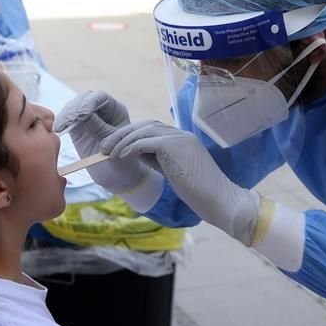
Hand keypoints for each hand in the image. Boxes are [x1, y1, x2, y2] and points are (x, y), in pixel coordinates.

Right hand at [55, 91, 151, 195]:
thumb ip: (99, 128)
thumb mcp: (113, 143)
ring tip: (60, 128)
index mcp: (115, 109)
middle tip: (67, 121)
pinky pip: (67, 121)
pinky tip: (58, 130)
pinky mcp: (77, 128)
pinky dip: (61, 123)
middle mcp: (101, 110)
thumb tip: (82, 116)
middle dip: (74, 108)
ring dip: (65, 116)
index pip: (100, 98)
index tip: (82, 116)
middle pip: (84, 99)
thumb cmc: (122, 159)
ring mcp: (88, 118)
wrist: (116, 176)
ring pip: (72, 108)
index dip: (89, 103)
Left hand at [102, 121, 260, 244]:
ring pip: (143, 131)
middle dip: (122, 134)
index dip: (131, 136)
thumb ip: (158, 160)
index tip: (115, 147)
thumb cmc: (201, 193)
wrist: (220, 200)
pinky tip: (120, 156)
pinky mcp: (174, 146)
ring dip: (122, 140)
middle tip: (105, 147)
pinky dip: (130, 147)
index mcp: (183, 139)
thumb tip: (136, 154)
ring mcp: (179, 138)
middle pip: (145, 125)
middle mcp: (181, 135)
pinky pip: (145, 142)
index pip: (152, 129)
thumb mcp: (175, 173)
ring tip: (108, 152)